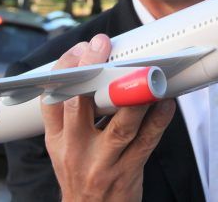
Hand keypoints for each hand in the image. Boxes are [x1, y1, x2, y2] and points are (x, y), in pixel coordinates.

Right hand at [41, 33, 175, 201]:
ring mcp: (103, 162)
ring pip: (120, 125)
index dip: (64, 69)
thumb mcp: (61, 146)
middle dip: (90, 70)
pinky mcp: (129, 171)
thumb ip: (70, 112)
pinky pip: (148, 141)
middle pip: (79, 104)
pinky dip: (159, 118)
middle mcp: (75, 149)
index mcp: (56, 139)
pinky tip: (165, 100)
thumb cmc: (81, 172)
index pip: (51, 99)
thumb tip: (91, 65)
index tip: (80, 47)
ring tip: (144, 70)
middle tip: (102, 45)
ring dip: (133, 95)